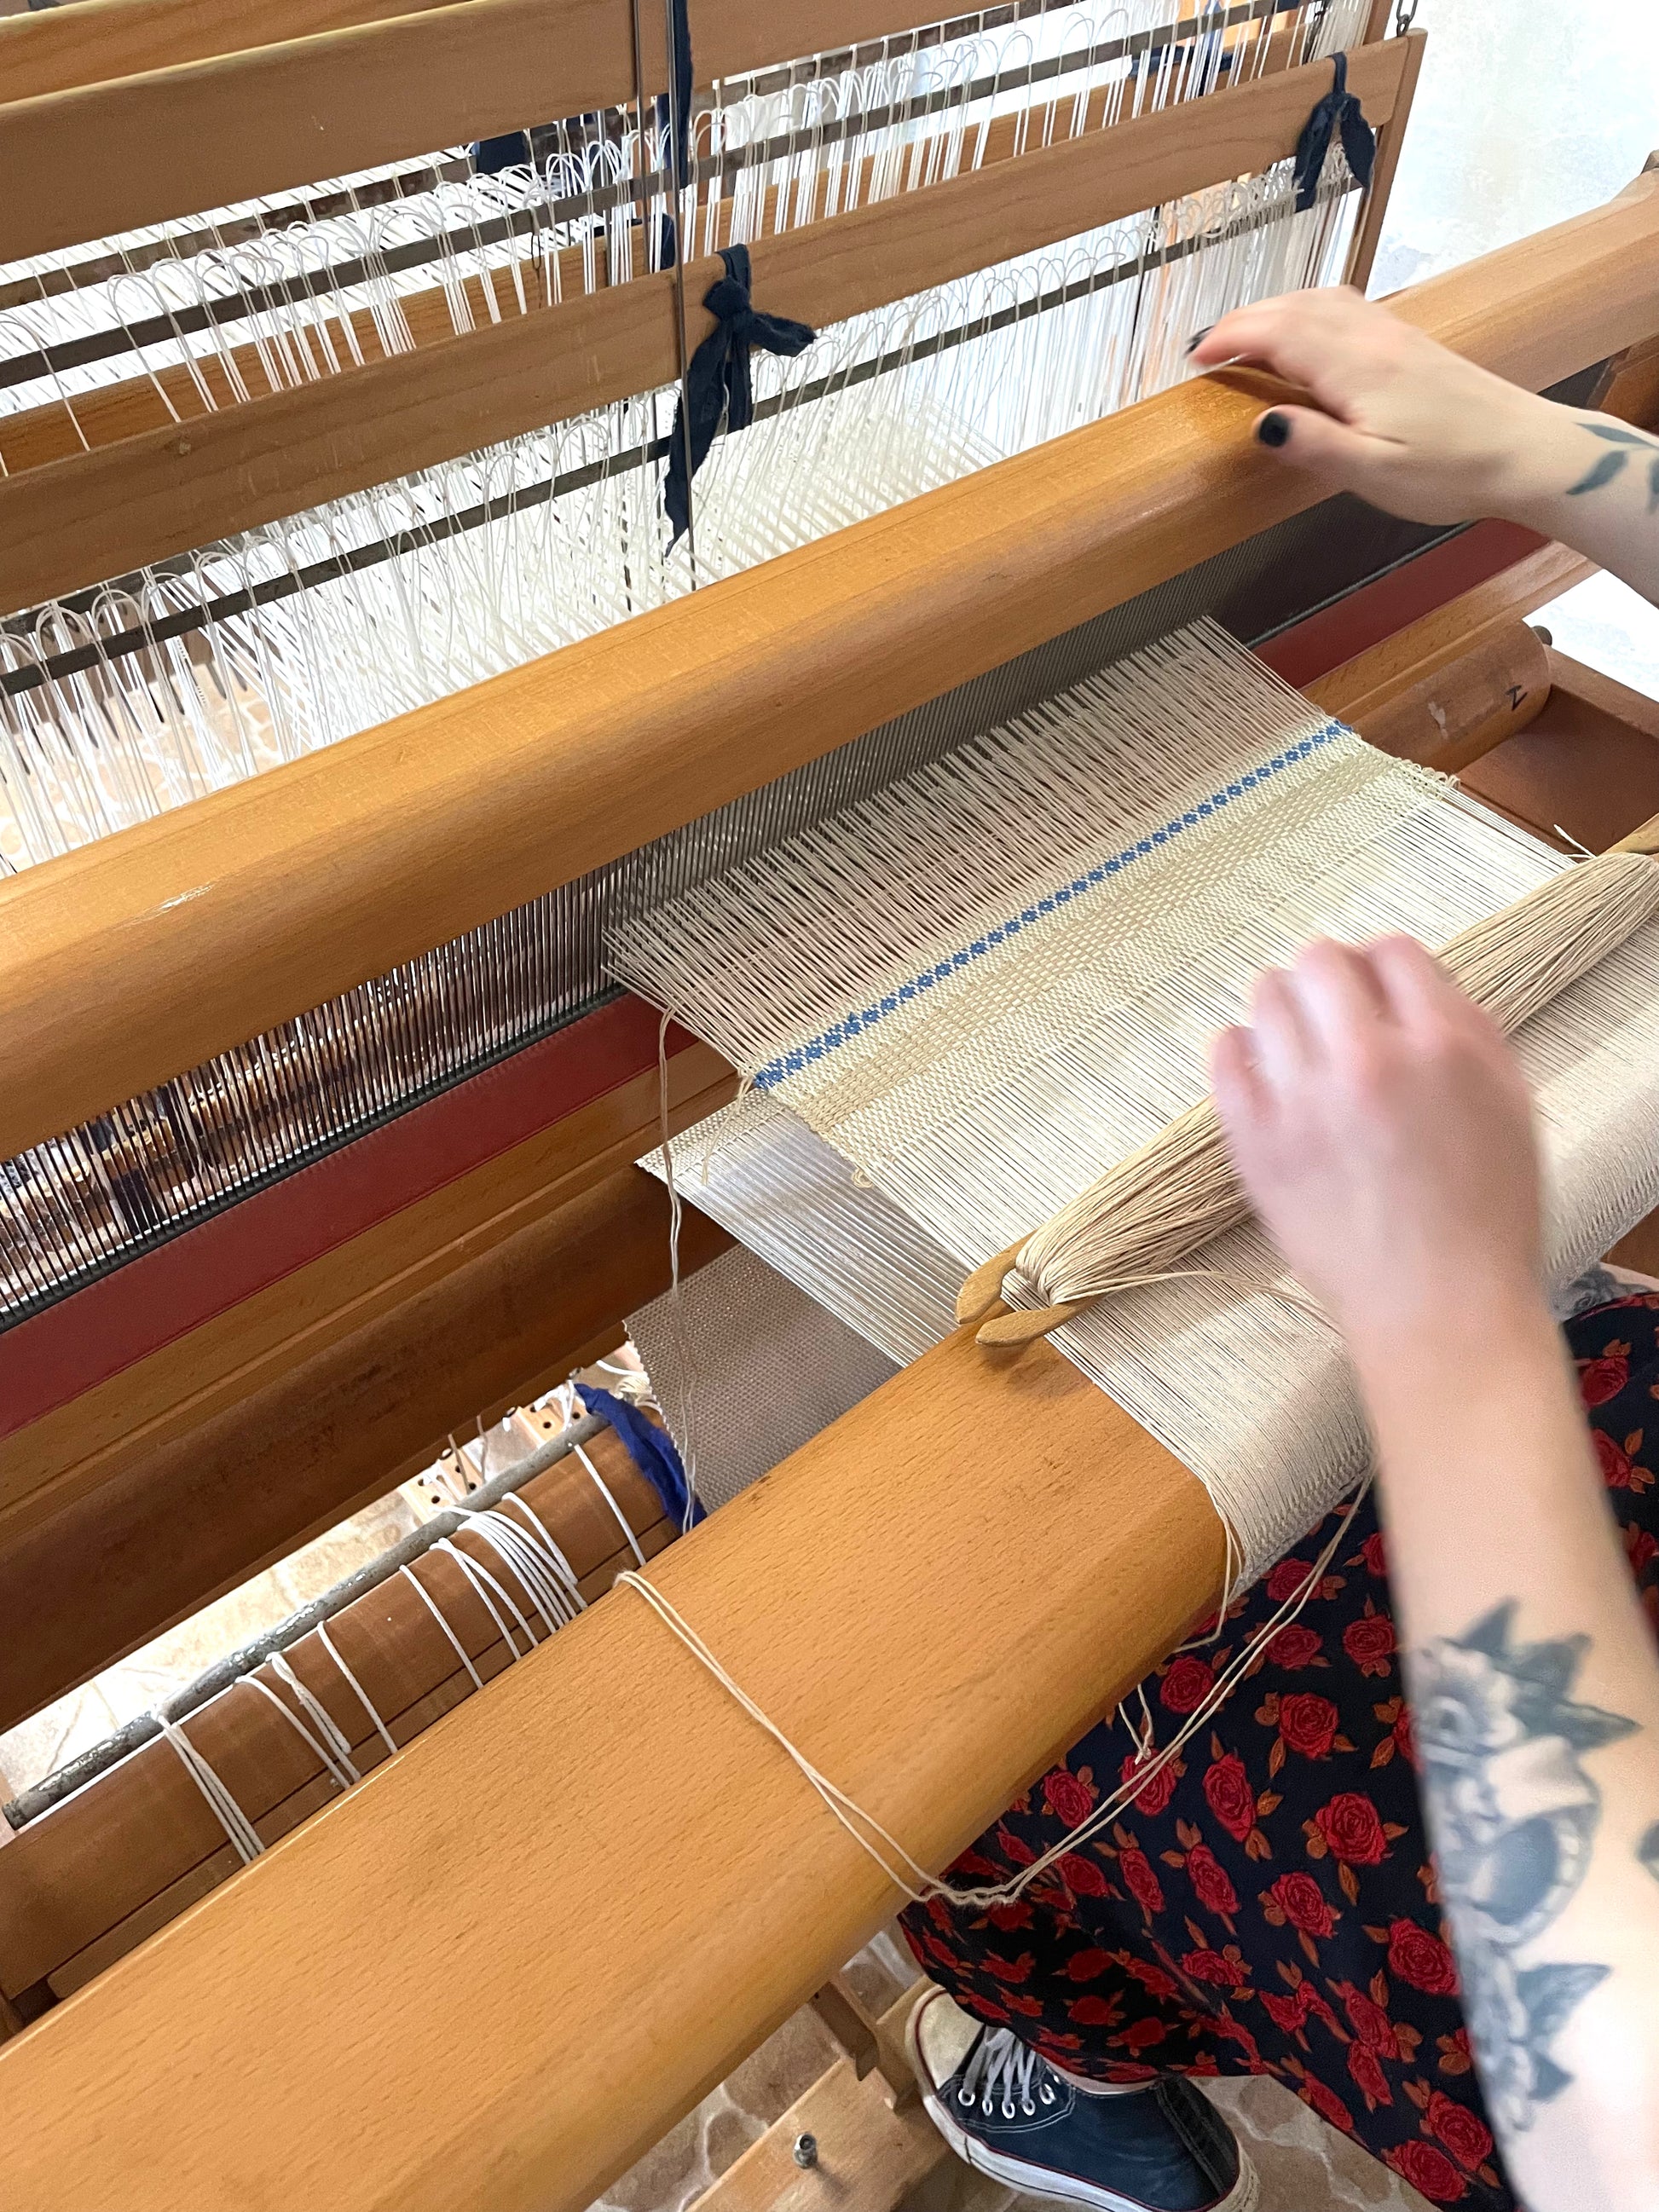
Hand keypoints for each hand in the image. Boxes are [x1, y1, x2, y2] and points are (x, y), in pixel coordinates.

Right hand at [1189, 287, 1562, 525]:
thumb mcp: (1375, 473)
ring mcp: (1393, 334)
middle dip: (1243, 320)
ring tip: (1243, 336)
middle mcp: (1373, 338)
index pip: (1278, 333)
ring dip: (1274, 311)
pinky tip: (1304, 332)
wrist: (1527, 451)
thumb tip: (1263, 424)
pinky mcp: (1409, 343)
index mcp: (1356, 367)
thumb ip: (1315, 446)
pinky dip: (1307, 312)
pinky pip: (1345, 309)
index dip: (1230, 339)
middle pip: (1294, 307)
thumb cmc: (1453, 470)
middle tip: (1204, 348)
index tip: (1194, 359)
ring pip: (1320, 301)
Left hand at [1209, 936, 1544, 1372]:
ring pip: (1266, 998)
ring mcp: (1302, 1100)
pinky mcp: (1254, 1140)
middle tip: (1333, 1010)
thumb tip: (1409, 984)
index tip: (1378, 991)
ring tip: (1295, 1038)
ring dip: (1282, 1006)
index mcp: (1443, 1045)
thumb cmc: (1485, 1212)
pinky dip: (1237, 1049)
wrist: (1437, 1307)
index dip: (1383, 966)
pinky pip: (1225, 1058)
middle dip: (1329, 977)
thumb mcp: (1509, 1104)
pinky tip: (1258, 1065)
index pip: (1393, 952)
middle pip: (1321, 961)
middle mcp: (1368, 1060)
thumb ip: (1464, 1031)